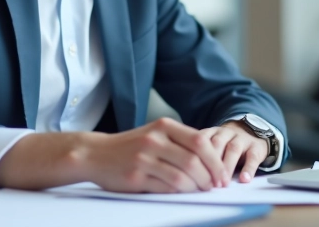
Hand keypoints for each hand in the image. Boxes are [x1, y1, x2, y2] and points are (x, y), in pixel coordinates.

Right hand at [82, 118, 227, 192]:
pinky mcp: (135, 176)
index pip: (200, 142)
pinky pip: (166, 188)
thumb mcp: (156, 134)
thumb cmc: (132, 146)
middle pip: (194, 161)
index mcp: (164, 126)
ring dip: (196, 188)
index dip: (216, 160)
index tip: (223, 174)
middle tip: (215, 187)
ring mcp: (144, 158)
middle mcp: (154, 139)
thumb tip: (212, 161)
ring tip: (200, 191)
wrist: (96, 154)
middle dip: (210, 177)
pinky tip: (182, 192)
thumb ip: (181, 142)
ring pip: (182, 177)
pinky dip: (179, 193)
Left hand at [200, 121, 269, 185]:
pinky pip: (252, 157)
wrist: (251, 132)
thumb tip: (190, 177)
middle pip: (217, 144)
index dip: (197, 156)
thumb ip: (202, 156)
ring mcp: (242, 138)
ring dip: (227, 167)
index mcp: (212, 132)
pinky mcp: (256, 146)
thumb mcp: (212, 145)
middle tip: (208, 182)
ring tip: (224, 184)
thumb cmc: (226, 145)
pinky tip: (244, 179)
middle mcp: (226, 133)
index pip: (202, 140)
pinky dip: (248, 169)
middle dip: (211, 163)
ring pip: (233, 149)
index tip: (194, 173)